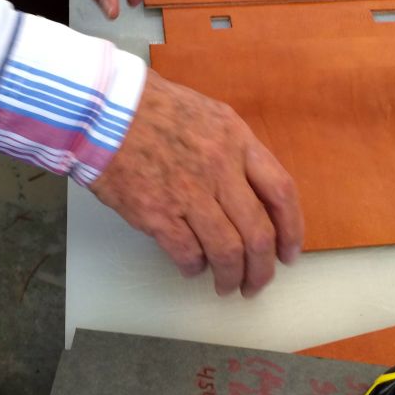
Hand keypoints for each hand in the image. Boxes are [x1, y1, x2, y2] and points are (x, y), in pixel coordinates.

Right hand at [91, 70, 303, 296]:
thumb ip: (236, 151)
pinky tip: (192, 268)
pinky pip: (188, 254)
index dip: (292, 229)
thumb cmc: (153, 108)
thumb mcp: (210, 115)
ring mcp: (188, 193)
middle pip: (258, 233)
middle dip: (262, 269)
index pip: (281, 192)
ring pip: (227, 251)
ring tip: (226, 286)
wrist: (102, 110)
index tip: (290, 253)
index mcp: (237, 141)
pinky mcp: (156, 214)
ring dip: (230, 277)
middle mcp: (219, 169)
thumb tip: (253, 193)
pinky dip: (194, 267)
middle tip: (257, 283)